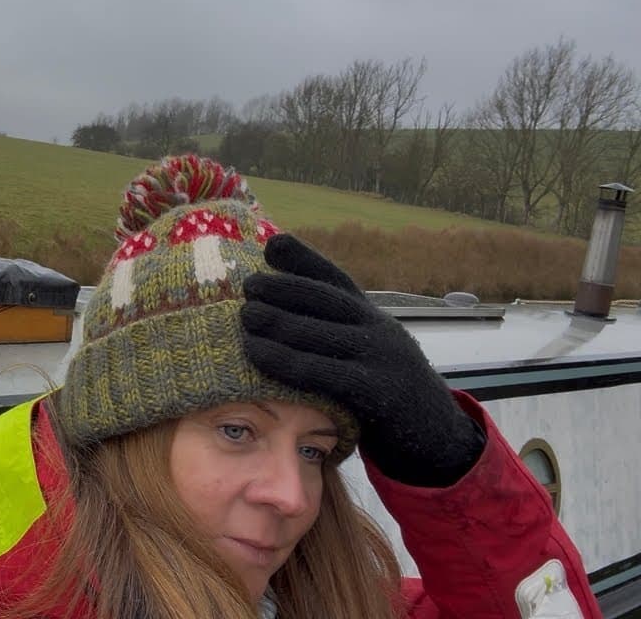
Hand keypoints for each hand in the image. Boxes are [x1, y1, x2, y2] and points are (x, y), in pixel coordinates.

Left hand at [239, 234, 484, 486]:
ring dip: (276, 322)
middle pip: (323, 298)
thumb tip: (285, 314)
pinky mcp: (374, 390)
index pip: (336, 279)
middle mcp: (378, 328)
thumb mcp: (368, 355)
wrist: (436, 437)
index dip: (304, 259)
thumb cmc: (387, 394)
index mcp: (373, 316)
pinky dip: (283, 360)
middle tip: (248, 286)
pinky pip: (319, 371)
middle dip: (282, 288)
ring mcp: (378, 356)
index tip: (272, 244)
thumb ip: (338, 333)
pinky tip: (256, 353)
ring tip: (245, 316)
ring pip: (317, 331)